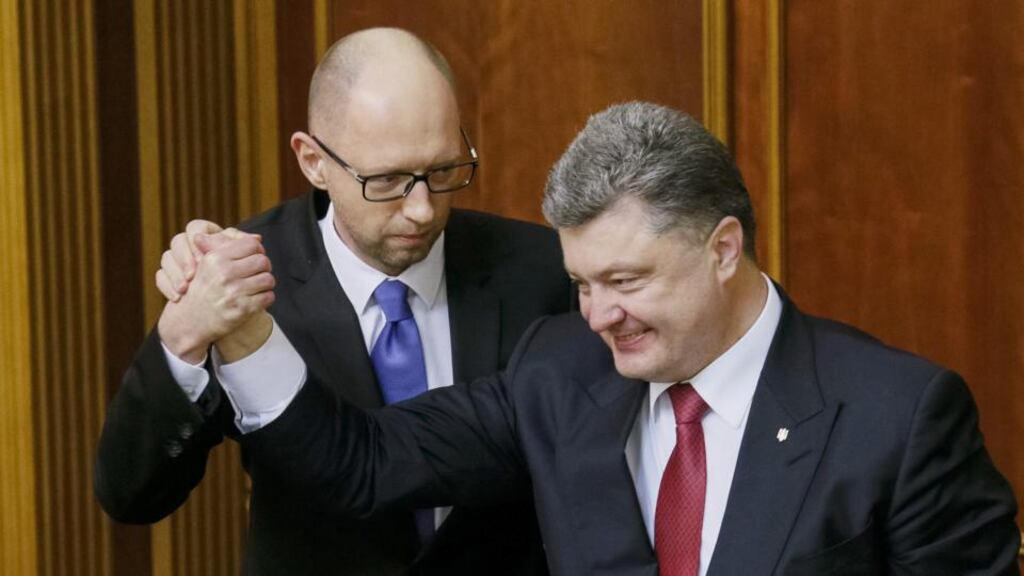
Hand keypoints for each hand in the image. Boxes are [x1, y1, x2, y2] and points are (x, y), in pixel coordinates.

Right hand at [157, 233, 275, 362]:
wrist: (190, 321)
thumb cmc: (203, 289)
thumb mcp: (207, 264)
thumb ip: (228, 248)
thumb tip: (258, 238)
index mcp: (215, 259)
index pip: (251, 244)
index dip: (257, 251)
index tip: (254, 258)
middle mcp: (224, 274)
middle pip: (263, 261)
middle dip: (264, 268)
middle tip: (258, 274)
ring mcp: (233, 292)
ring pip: (268, 279)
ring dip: (265, 284)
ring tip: (257, 287)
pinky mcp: (242, 309)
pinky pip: (268, 296)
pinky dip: (265, 298)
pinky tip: (255, 299)